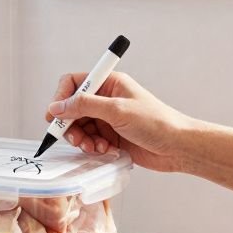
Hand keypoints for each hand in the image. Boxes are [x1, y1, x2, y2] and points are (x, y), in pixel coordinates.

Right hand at [44, 72, 191, 172]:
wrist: (177, 147)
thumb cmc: (156, 122)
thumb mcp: (117, 110)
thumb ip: (85, 106)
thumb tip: (57, 106)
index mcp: (109, 83)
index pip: (74, 82)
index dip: (61, 98)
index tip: (55, 116)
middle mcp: (106, 99)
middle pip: (72, 108)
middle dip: (71, 124)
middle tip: (75, 138)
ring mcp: (108, 118)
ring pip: (80, 127)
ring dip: (83, 139)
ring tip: (96, 146)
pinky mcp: (111, 136)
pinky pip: (90, 140)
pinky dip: (93, 147)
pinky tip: (106, 150)